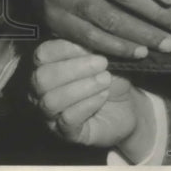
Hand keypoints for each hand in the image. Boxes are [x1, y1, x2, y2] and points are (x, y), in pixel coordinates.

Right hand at [31, 39, 154, 154]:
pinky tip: (103, 96)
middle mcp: (42, 92)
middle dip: (74, 68)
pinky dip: (88, 104)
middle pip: (41, 78)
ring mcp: (52, 115)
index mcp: (48, 67)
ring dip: (83, 86)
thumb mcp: (105, 57)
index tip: (92, 46)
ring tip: (106, 80)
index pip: (42, 53)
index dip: (67, 48)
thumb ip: (93, 47)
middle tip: (103, 63)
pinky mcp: (67, 133)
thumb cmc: (111, 77)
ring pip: (51, 101)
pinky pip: (67, 120)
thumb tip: (90, 37)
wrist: (129, 107)